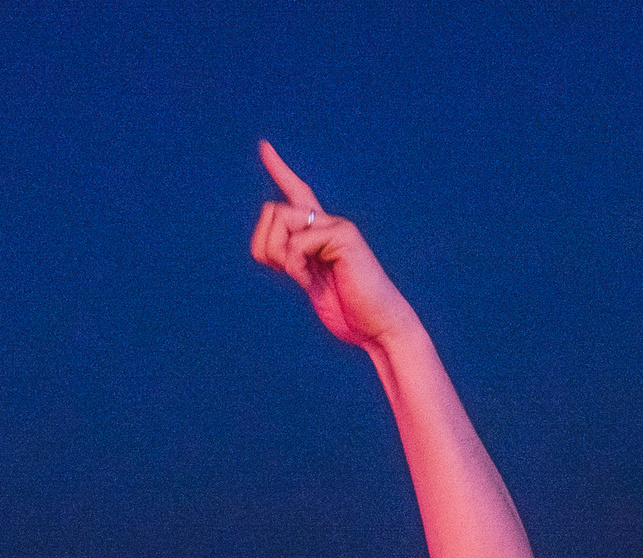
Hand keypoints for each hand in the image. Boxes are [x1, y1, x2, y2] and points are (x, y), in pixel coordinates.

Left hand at [250, 140, 417, 351]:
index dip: (279, 169)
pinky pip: (297, 243)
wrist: (379, 326)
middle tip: (287, 274)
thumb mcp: (313, 285)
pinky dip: (295, 266)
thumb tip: (272, 246)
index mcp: (319, 232)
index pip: (297, 193)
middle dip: (265, 246)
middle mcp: (327, 222)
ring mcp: (337, 226)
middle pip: (272, 211)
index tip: (263, 146)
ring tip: (303, 277)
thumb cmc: (350, 311)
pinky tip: (312, 281)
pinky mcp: (344, 235)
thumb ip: (294, 262)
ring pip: (280, 219)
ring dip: (279, 255)